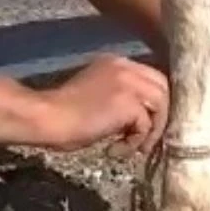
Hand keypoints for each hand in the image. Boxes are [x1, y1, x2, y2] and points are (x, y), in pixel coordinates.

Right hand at [43, 53, 168, 153]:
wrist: (48, 118)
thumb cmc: (63, 112)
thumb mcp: (96, 93)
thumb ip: (118, 94)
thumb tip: (140, 113)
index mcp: (116, 62)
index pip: (150, 76)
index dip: (152, 102)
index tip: (145, 123)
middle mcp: (125, 66)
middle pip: (162, 86)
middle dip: (159, 114)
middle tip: (145, 138)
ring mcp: (128, 82)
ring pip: (160, 103)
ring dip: (151, 130)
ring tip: (134, 147)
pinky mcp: (128, 102)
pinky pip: (146, 124)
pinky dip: (136, 141)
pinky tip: (116, 149)